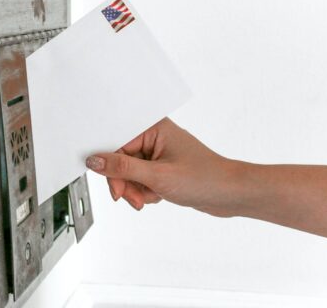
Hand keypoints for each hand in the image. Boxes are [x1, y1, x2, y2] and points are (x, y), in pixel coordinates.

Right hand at [85, 118, 242, 216]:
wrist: (231, 194)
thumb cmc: (205, 178)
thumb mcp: (157, 176)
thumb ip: (122, 168)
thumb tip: (95, 161)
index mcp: (153, 127)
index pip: (116, 144)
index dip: (112, 167)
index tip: (115, 187)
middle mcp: (154, 136)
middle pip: (120, 160)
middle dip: (125, 182)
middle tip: (132, 198)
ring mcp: (157, 152)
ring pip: (129, 172)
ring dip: (135, 190)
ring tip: (148, 199)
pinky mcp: (161, 167)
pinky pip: (140, 179)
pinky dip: (144, 191)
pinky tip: (157, 196)